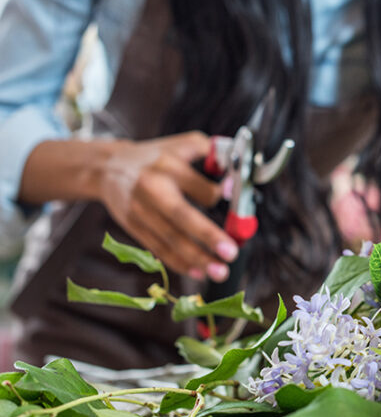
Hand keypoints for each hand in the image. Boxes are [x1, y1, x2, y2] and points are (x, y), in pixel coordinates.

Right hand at [98, 131, 236, 281]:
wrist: (108, 168)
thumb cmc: (155, 157)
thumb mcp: (183, 144)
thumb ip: (212, 152)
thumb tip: (235, 177)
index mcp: (168, 166)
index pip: (198, 185)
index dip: (219, 195)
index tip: (238, 202)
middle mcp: (152, 189)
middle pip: (180, 215)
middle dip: (207, 236)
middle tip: (231, 252)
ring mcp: (140, 210)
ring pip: (169, 239)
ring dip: (196, 258)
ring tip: (219, 271)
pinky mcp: (133, 227)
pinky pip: (158, 248)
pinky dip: (179, 263)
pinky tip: (198, 272)